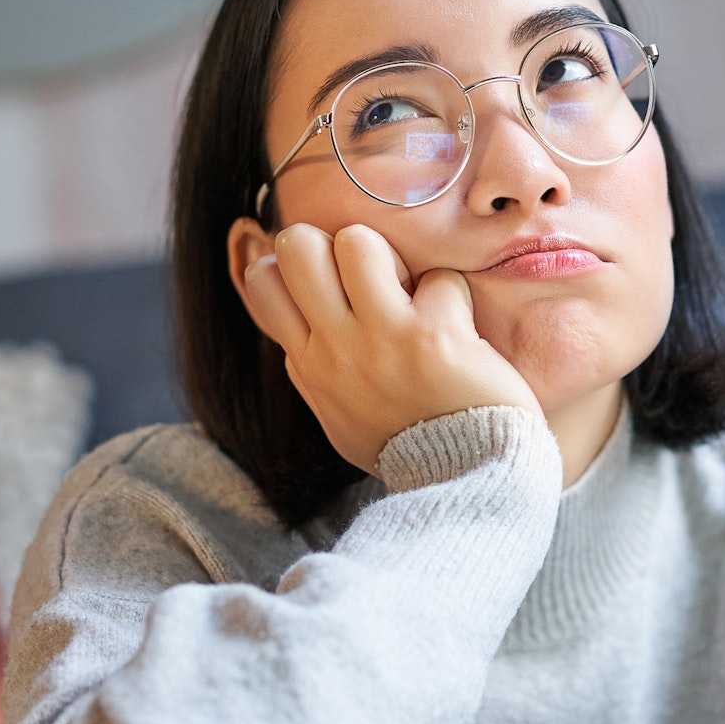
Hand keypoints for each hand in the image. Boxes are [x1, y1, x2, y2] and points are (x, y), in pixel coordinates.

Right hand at [237, 223, 541, 477]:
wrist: (461, 481)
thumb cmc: (404, 448)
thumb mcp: (338, 418)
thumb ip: (316, 376)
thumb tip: (298, 344)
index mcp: (309, 364)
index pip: (263, 282)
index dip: (289, 263)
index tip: (324, 281)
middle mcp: (336, 347)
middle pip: (298, 245)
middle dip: (332, 242)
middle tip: (366, 276)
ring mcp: (382, 339)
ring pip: (358, 242)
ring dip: (391, 257)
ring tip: (409, 292)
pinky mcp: (433, 335)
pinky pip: (440, 278)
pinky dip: (453, 297)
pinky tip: (459, 328)